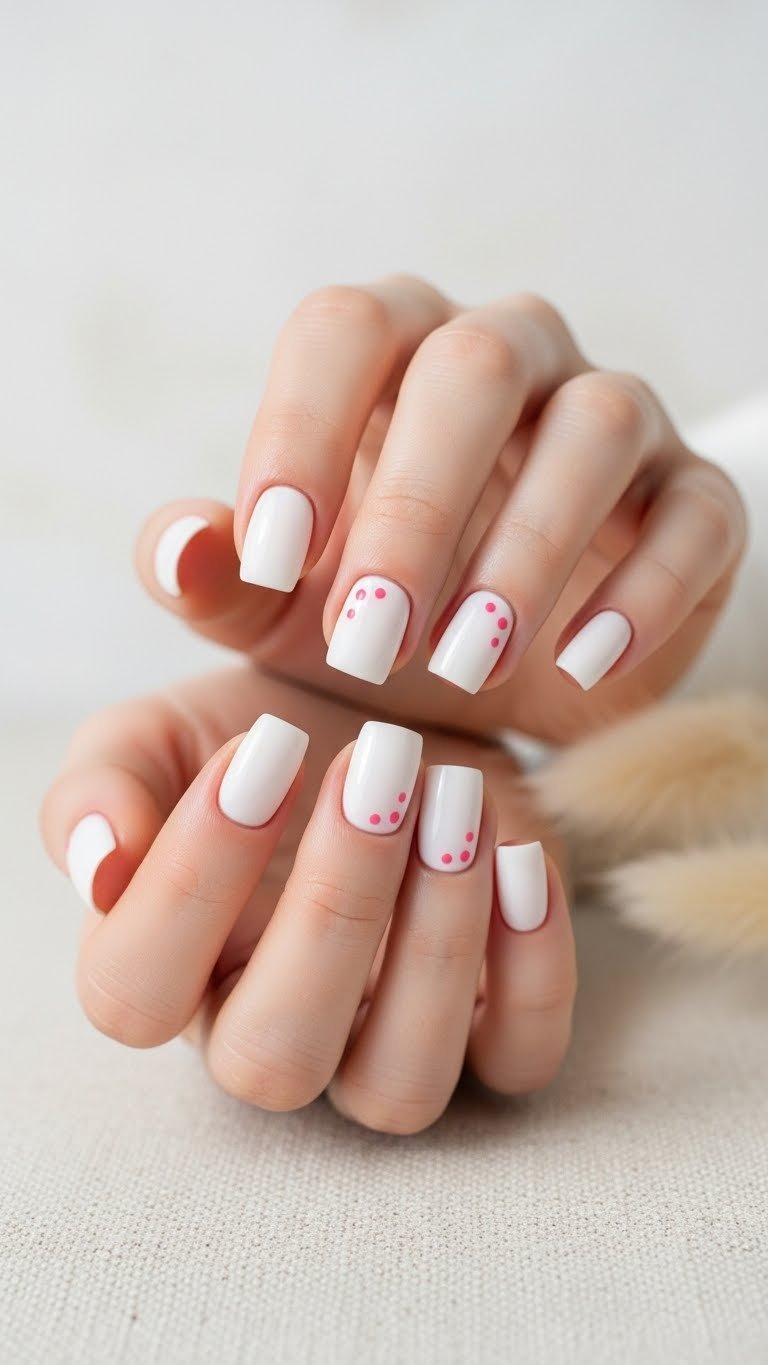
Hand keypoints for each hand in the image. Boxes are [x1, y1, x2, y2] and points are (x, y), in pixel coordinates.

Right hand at [39, 667, 574, 1132]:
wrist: (383, 717)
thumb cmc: (260, 735)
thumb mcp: (162, 732)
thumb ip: (105, 784)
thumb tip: (101, 860)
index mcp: (169, 966)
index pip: (135, 992)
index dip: (190, 882)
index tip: (262, 749)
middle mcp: (269, 1027)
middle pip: (275, 1059)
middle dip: (334, 907)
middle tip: (378, 766)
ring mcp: (382, 1040)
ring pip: (399, 1085)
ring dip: (437, 946)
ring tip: (457, 800)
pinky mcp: (492, 1022)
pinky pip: (520, 1058)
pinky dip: (535, 969)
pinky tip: (521, 854)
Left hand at [138, 279, 746, 742]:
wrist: (486, 682)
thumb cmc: (367, 620)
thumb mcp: (275, 614)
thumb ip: (219, 578)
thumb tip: (182, 551)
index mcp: (393, 356)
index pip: (345, 329)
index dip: (303, 428)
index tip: (275, 558)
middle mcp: (509, 359)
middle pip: (475, 363)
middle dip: (418, 506)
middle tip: (373, 638)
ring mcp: (612, 418)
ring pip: (593, 426)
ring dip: (529, 550)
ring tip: (471, 662)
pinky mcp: (692, 498)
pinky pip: (694, 516)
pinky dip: (645, 592)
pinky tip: (584, 667)